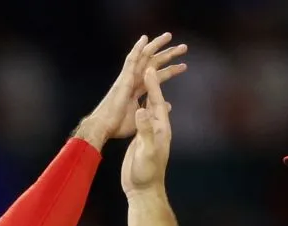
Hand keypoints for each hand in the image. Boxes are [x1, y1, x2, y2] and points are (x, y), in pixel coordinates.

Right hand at [75, 33, 186, 147]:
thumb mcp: (143, 119)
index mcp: (138, 91)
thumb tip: (168, 104)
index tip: (183, 66)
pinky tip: (144, 39)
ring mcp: (128, 78)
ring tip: (168, 36)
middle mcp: (134, 82)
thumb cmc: (118, 125)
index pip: (157, 77)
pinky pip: (132, 60)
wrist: (103, 128)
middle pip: (154, 64)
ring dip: (157, 46)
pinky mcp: (124, 79)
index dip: (170, 71)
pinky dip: (138, 49)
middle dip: (168, 55)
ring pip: (145, 57)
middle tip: (183, 47)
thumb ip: (154, 109)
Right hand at [120, 67, 171, 195]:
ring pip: (148, 108)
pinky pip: (142, 118)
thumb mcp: (146, 151)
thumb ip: (145, 130)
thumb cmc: (146, 173)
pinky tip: (137, 102)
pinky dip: (140, 106)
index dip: (153, 85)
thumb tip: (142, 110)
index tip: (148, 69)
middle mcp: (157, 129)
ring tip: (143, 78)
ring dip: (146, 92)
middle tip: (147, 65)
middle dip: (152, 83)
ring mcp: (150, 134)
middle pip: (154, 101)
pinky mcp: (142, 140)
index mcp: (160, 129)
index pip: (156, 102)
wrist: (143, 190)